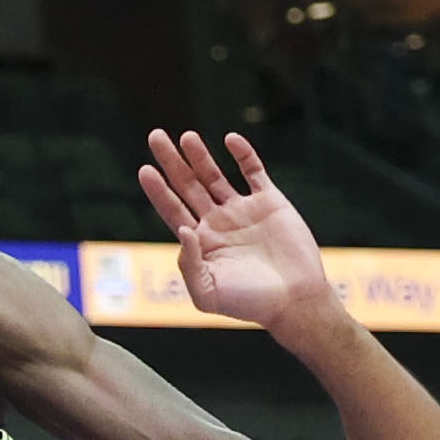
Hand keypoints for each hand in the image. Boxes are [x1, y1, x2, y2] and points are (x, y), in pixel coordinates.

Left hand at [138, 129, 336, 336]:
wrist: (294, 301)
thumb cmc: (249, 304)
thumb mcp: (208, 293)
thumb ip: (188, 265)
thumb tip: (181, 229)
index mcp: (200, 242)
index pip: (171, 209)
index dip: (158, 190)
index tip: (145, 170)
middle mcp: (217, 223)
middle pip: (187, 185)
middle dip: (171, 162)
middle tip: (155, 136)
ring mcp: (243, 211)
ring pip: (215, 175)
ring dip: (200, 156)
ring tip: (186, 136)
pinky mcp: (270, 202)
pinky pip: (254, 172)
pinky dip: (243, 155)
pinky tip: (230, 139)